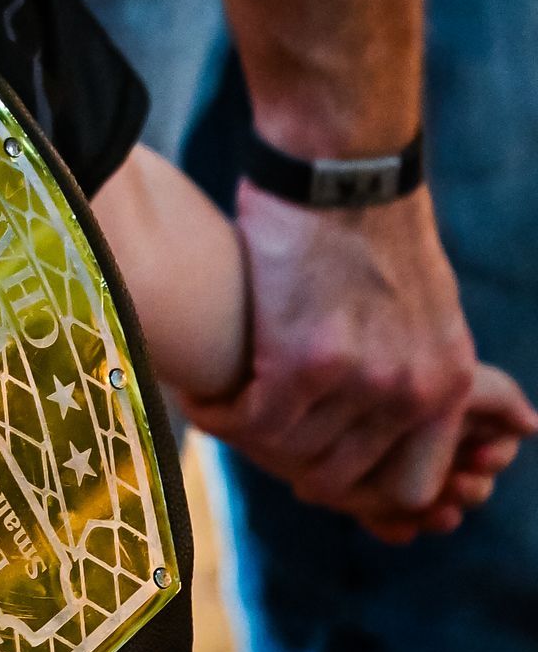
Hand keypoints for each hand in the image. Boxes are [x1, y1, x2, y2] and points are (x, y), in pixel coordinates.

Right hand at [188, 184, 480, 512]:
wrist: (345, 163)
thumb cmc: (373, 222)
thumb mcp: (427, 309)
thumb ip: (418, 370)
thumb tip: (407, 418)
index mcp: (450, 381)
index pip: (410, 486)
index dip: (355, 488)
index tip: (313, 469)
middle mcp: (412, 391)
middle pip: (339, 476)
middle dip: (288, 463)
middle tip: (254, 436)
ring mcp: (361, 380)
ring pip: (290, 452)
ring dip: (248, 438)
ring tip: (220, 411)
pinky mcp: (302, 359)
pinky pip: (251, 422)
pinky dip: (219, 416)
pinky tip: (202, 397)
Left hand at [340, 362, 535, 543]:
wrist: (304, 368)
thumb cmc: (380, 352)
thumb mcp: (438, 369)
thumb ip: (492, 394)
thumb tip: (534, 425)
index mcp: (455, 415)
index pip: (492, 448)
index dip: (493, 456)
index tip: (482, 457)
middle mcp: (430, 444)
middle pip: (466, 483)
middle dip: (467, 489)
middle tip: (459, 486)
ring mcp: (394, 467)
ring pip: (427, 504)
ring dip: (436, 512)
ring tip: (436, 511)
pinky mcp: (356, 485)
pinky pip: (384, 517)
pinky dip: (394, 524)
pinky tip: (401, 529)